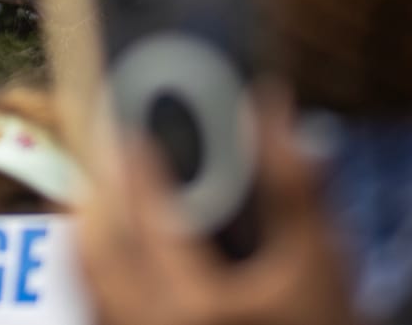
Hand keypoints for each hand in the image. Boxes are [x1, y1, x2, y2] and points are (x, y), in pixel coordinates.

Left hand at [77, 90, 365, 324]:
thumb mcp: (322, 267)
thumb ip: (296, 185)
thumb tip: (271, 107)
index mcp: (198, 305)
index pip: (146, 214)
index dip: (134, 161)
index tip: (128, 124)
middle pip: (94, 247)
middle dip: (97, 190)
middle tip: (107, 150)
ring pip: (89, 283)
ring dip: (92, 232)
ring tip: (105, 194)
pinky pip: (100, 311)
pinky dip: (100, 274)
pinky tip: (122, 255)